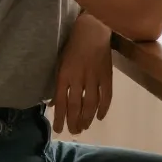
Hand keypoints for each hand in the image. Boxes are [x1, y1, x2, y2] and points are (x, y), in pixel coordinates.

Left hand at [50, 13, 112, 134]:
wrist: (92, 29)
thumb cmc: (73, 46)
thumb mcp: (60, 63)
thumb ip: (58, 84)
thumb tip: (54, 104)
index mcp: (64, 75)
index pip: (61, 102)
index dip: (60, 118)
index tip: (58, 130)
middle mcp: (78, 78)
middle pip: (76, 106)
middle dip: (73, 121)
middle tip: (73, 131)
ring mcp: (94, 77)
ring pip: (91, 104)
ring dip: (87, 118)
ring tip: (84, 127)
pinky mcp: (107, 75)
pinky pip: (106, 95)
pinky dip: (104, 108)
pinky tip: (100, 117)